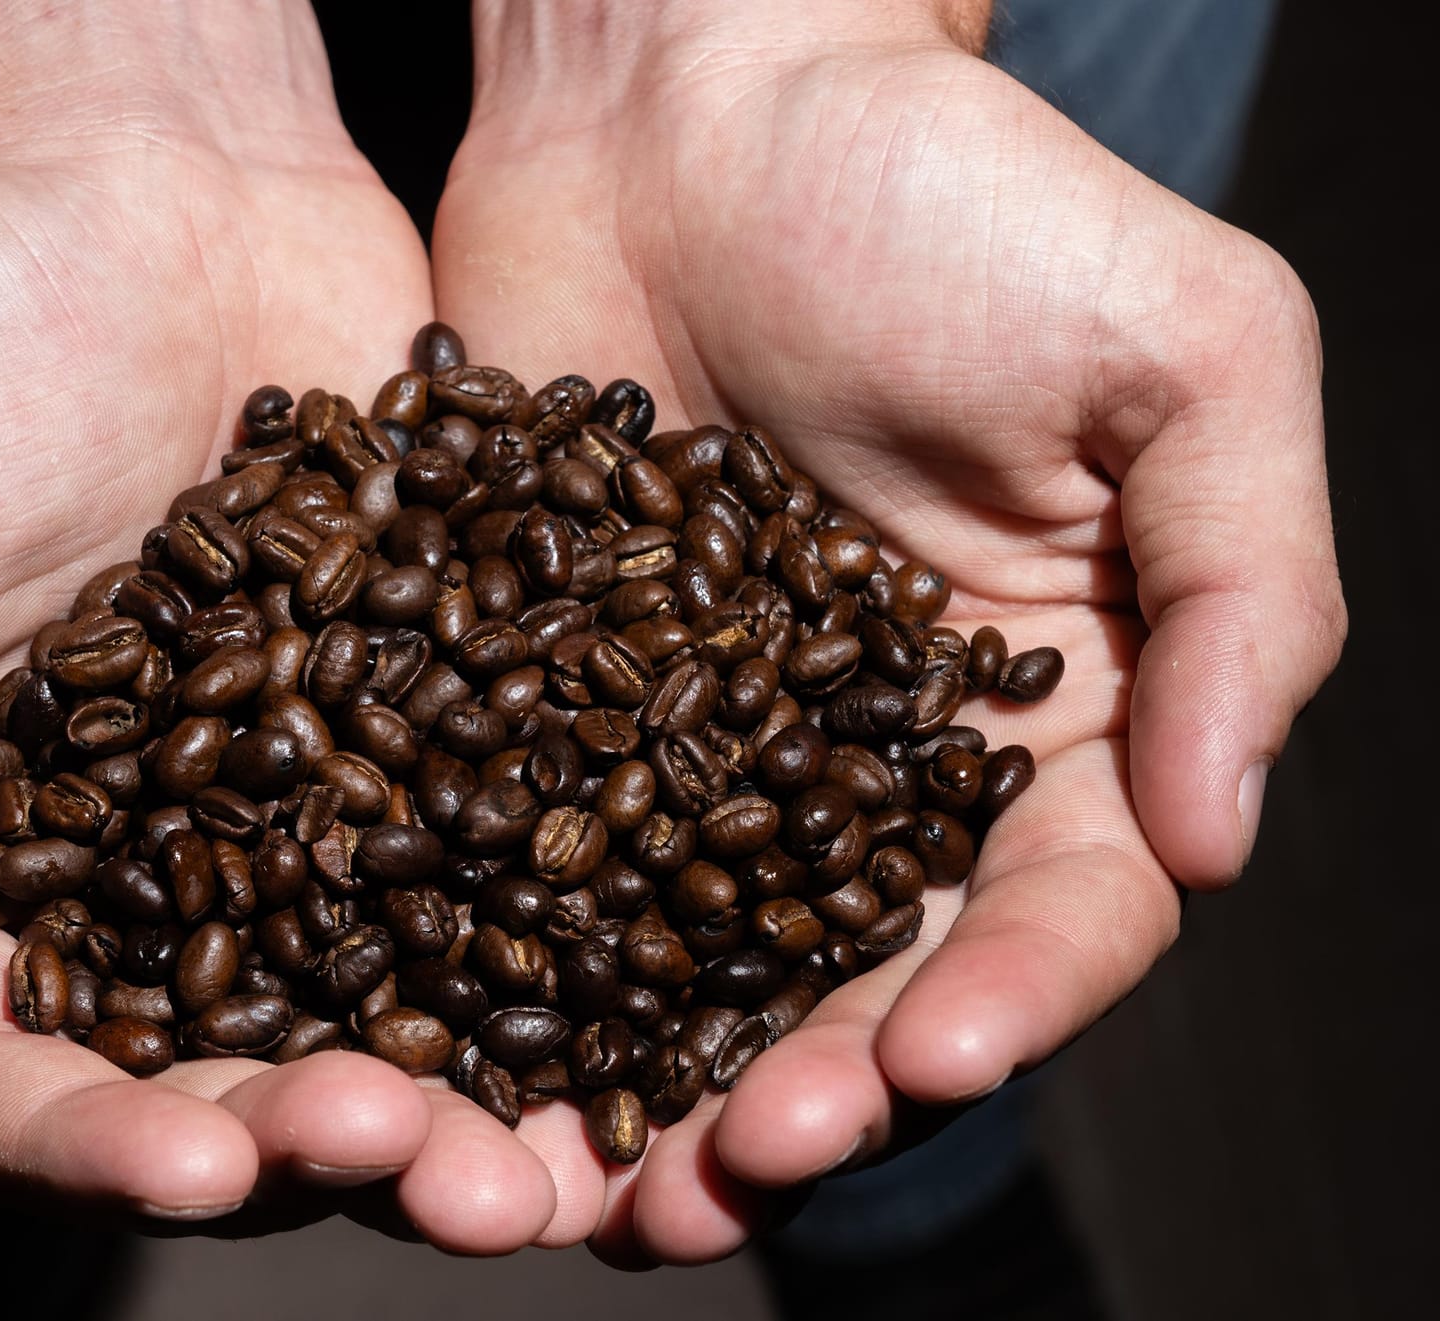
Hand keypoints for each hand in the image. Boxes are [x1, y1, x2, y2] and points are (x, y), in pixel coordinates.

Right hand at [0, 1, 559, 1247]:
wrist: (135, 176)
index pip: (1, 1074)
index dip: (87, 1142)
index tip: (190, 1162)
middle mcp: (134, 876)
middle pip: (216, 1075)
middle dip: (314, 1148)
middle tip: (439, 1180)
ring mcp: (292, 814)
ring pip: (373, 1003)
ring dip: (460, 1093)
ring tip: (544, 1150)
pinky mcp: (422, 732)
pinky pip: (491, 859)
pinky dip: (561, 938)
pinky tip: (646, 996)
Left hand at [433, 0, 1344, 1263]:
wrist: (693, 103)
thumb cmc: (955, 194)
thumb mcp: (1183, 350)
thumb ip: (1244, 586)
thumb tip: (1217, 832)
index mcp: (1050, 712)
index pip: (1053, 900)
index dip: (1008, 994)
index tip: (934, 1054)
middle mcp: (871, 763)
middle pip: (854, 977)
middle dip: (812, 1091)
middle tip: (737, 1177)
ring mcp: (702, 749)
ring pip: (687, 966)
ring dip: (651, 1089)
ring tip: (604, 1194)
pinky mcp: (551, 708)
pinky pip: (530, 864)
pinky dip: (505, 970)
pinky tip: (465, 1058)